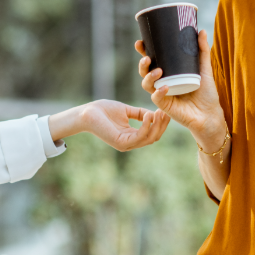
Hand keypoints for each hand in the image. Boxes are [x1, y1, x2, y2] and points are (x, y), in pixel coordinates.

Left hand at [48, 100, 169, 151]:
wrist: (87, 112)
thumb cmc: (103, 110)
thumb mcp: (126, 110)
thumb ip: (139, 113)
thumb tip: (153, 113)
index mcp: (131, 136)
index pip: (152, 134)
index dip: (160, 124)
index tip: (166, 111)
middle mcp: (130, 143)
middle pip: (153, 138)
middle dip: (162, 126)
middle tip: (166, 112)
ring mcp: (126, 145)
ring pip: (149, 139)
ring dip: (157, 126)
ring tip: (160, 112)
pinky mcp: (121, 143)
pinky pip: (139, 136)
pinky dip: (147, 126)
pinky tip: (149, 115)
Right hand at [135, 31, 224, 143]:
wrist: (211, 114)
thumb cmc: (206, 93)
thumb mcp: (205, 69)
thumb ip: (202, 51)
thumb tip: (201, 31)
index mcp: (168, 73)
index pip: (153, 61)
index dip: (144, 52)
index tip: (140, 43)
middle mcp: (162, 83)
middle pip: (145, 72)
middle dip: (142, 64)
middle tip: (146, 57)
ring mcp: (162, 95)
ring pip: (146, 85)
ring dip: (148, 77)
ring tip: (158, 70)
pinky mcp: (166, 106)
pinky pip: (156, 98)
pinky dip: (159, 92)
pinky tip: (165, 87)